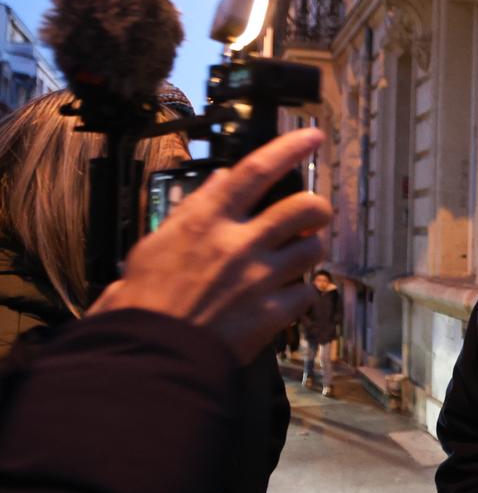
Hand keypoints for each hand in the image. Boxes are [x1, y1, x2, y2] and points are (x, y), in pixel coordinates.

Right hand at [88, 129, 331, 363]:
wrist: (149, 355)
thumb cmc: (144, 301)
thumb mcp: (157, 243)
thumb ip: (194, 209)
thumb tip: (223, 179)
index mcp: (206, 221)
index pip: (256, 171)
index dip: (288, 149)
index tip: (312, 137)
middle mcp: (239, 243)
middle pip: (305, 208)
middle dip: (318, 208)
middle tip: (314, 215)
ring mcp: (260, 278)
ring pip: (314, 249)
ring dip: (310, 250)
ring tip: (297, 258)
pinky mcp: (272, 313)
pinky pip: (306, 293)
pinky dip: (299, 294)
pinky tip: (283, 297)